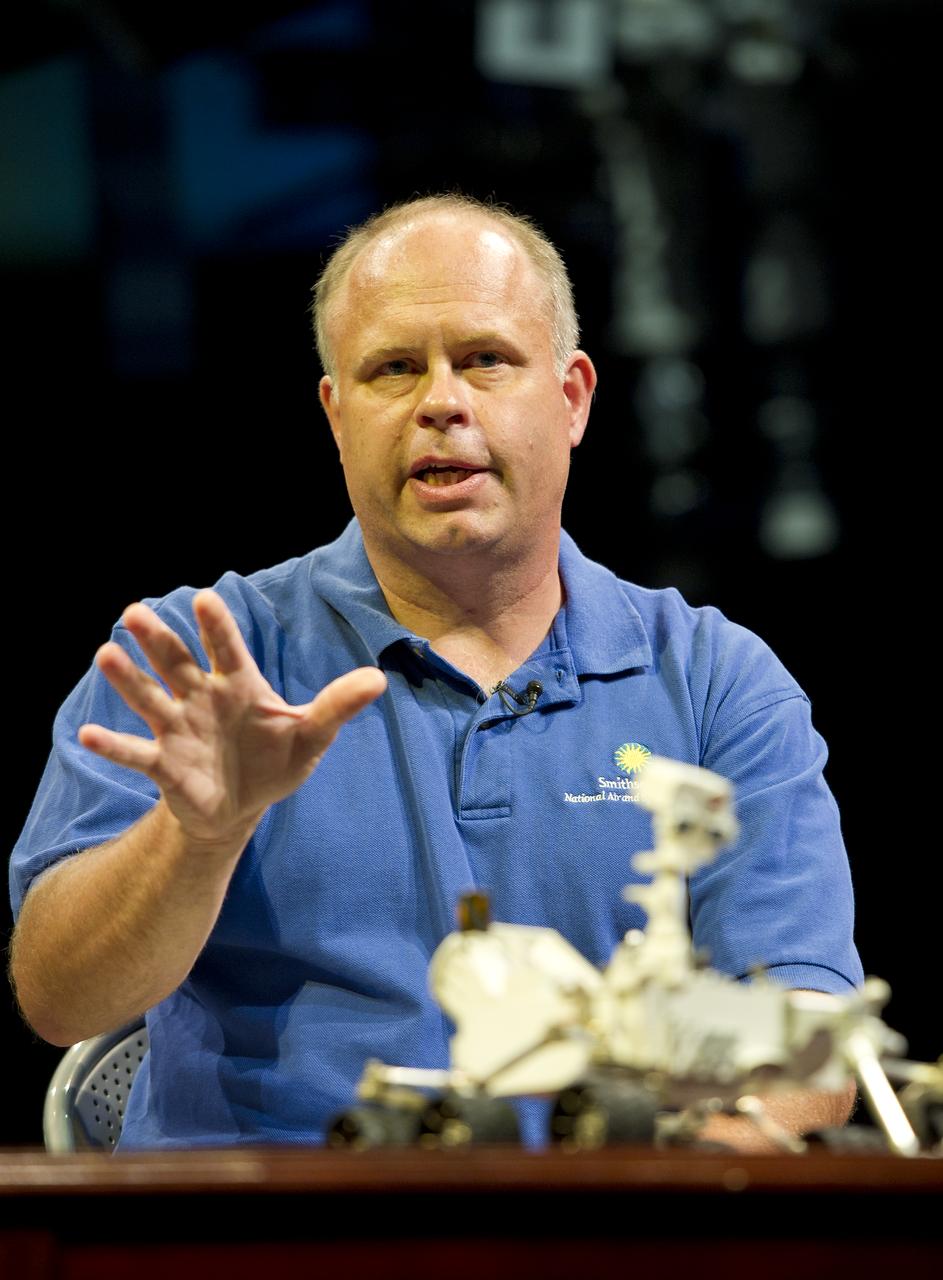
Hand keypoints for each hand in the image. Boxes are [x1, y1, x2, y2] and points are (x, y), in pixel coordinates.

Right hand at [78, 591, 386, 843]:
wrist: (242, 806)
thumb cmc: (275, 760)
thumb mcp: (311, 735)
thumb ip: (338, 706)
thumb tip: (379, 679)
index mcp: (239, 684)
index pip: (226, 648)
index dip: (216, 625)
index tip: (203, 598)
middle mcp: (201, 697)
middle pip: (176, 662)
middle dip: (158, 639)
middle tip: (135, 610)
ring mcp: (179, 729)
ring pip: (149, 697)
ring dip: (128, 678)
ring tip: (105, 654)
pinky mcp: (164, 764)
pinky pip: (135, 753)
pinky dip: (113, 745)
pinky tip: (87, 735)